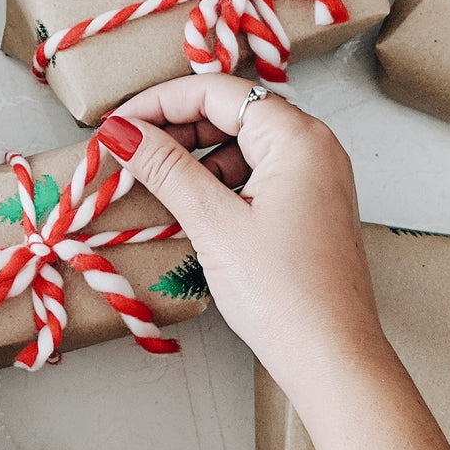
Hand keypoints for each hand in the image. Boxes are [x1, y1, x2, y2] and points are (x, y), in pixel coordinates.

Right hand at [97, 75, 389, 380]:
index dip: (159, 102)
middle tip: (126, 152)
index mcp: (297, 137)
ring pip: (241, 143)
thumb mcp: (214, 223)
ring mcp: (315, 177)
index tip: (117, 124)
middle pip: (231, 111)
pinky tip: (187, 205)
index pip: (217, 91)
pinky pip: (255, 173)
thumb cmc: (284, 294)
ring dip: (193, 156)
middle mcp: (314, 146)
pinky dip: (217, 181)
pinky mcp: (309, 206)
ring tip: (150, 181)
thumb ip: (165, 169)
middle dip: (174, 128)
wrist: (332, 357)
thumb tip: (121, 131)